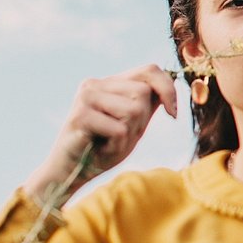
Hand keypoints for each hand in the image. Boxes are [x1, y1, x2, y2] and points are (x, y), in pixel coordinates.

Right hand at [24, 65, 177, 197]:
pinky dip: (116, 146)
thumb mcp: (133, 126)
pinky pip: (119, 130)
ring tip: (108, 142)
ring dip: (128, 135)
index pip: (150, 70)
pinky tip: (100, 149)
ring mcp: (86, 96)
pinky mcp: (80, 114)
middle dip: (141, 121)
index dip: (168, 89)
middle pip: (143, 93)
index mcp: (109, 83)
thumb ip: (148, 105)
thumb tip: (172, 84)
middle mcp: (96, 83)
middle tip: (120, 136)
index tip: (172, 114)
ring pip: (133, 110)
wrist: (69, 173)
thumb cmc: (102, 149)